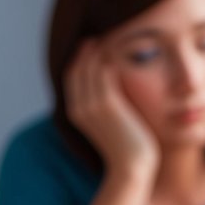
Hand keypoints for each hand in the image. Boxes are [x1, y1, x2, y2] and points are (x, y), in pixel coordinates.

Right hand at [65, 40, 158, 179]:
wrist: (132, 168)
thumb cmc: (129, 150)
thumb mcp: (113, 126)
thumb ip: (110, 110)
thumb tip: (117, 98)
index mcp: (76, 113)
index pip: (71, 79)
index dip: (78, 61)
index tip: (88, 48)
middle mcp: (79, 108)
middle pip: (76, 70)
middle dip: (83, 52)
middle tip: (94, 36)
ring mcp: (92, 106)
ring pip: (89, 70)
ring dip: (95, 52)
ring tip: (104, 38)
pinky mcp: (108, 106)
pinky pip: (104, 75)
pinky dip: (107, 61)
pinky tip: (115, 52)